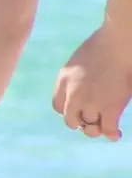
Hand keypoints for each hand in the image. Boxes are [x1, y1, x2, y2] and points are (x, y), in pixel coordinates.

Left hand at [53, 20, 131, 140]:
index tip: (79, 111)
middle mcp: (72, 95)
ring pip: (89, 128)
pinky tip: (116, 134)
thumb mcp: (81, 60)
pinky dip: (112, 134)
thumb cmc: (105, 44)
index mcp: (63, 80)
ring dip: (96, 130)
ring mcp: (91, 103)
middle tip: (93, 121)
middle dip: (81, 122)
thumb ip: (77, 76)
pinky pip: (108, 129)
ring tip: (104, 129)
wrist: (119, 42)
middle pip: (70, 120)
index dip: (69, 111)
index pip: (58, 107)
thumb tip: (86, 83)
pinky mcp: (110, 108)